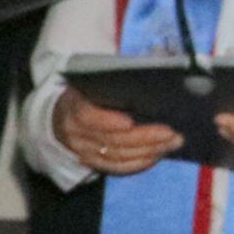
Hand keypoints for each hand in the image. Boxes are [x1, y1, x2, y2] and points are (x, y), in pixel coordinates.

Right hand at [55, 87, 182, 176]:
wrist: (59, 118)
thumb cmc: (85, 94)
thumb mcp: (90, 82)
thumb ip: (115, 79)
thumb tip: (155, 65)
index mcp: (72, 106)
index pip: (87, 116)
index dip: (107, 121)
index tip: (130, 121)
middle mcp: (75, 133)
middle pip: (111, 140)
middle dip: (144, 137)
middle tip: (171, 133)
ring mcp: (83, 151)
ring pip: (118, 156)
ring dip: (149, 151)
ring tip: (173, 142)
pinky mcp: (93, 163)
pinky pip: (119, 167)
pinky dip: (140, 163)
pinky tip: (158, 154)